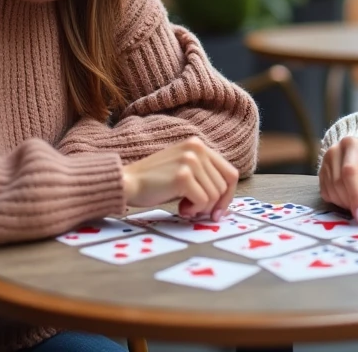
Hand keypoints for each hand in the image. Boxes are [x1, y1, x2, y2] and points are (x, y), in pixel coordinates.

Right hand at [121, 137, 237, 219]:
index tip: (218, 212)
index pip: (230, 173)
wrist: (127, 183)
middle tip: (193, 211)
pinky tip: (180, 207)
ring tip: (183, 206)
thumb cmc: (154, 182)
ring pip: (214, 195)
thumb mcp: (183, 169)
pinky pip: (203, 200)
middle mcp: (197, 148)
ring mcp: (190, 160)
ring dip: (201, 208)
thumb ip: (204, 176)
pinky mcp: (183, 175)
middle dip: (212, 205)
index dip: (227, 196)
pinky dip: (194, 210)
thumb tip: (225, 202)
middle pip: (224, 186)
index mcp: (198, 145)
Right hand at [318, 137, 357, 226]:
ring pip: (331, 191)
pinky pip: (326, 194)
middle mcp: (334, 151)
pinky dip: (339, 202)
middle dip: (352, 204)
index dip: (356, 197)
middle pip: (338, 184)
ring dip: (346, 205)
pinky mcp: (320, 173)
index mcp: (351, 145)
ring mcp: (324, 162)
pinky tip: (351, 201)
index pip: (350, 172)